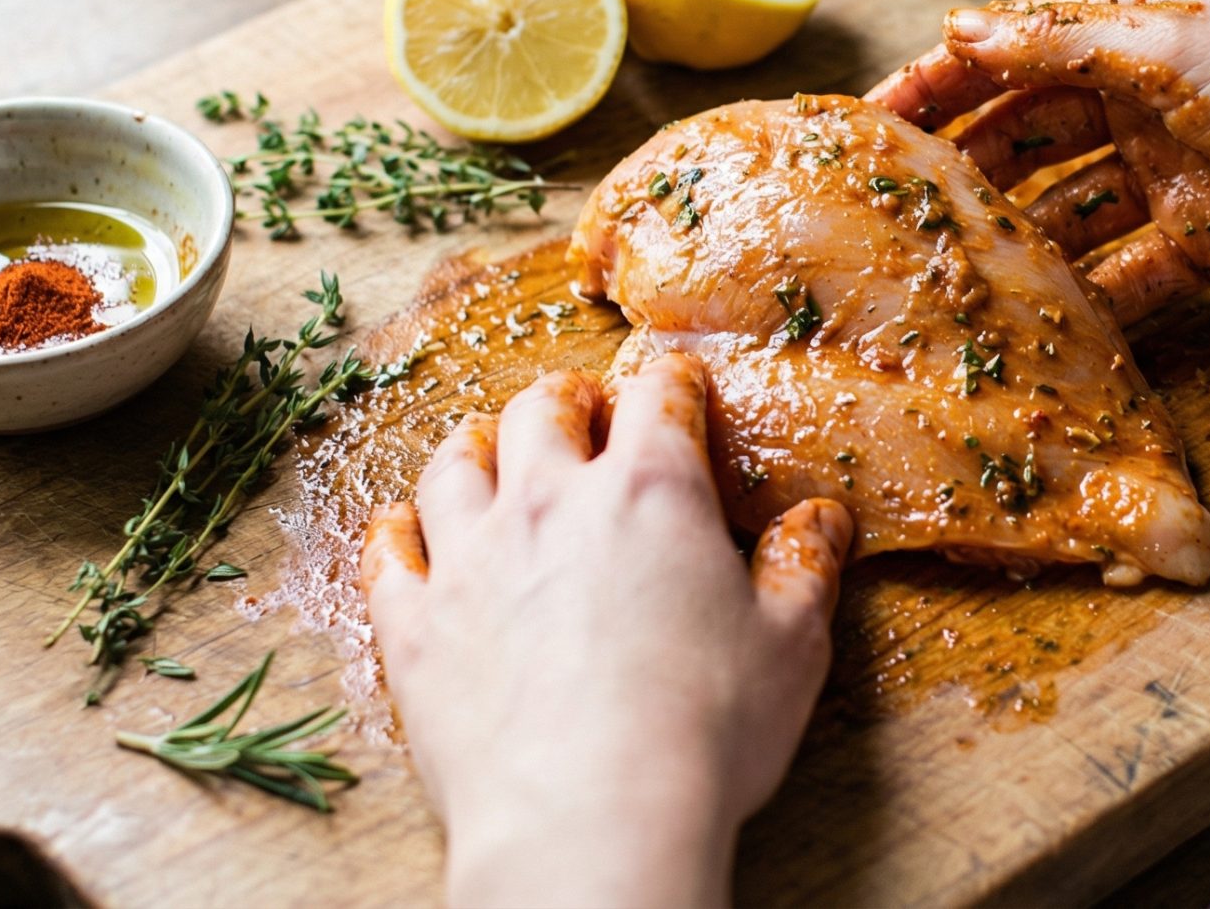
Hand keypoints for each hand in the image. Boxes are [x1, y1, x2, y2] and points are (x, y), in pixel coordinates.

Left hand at [361, 355, 852, 908]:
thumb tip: (821, 520)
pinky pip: (388, 554)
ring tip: (487, 447)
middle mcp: (550, 502)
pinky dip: (396, 532)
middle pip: (541, 411)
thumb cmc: (702, 736)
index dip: (672, 386)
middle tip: (581, 409)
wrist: (589, 822)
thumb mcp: (790, 648)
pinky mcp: (414, 626)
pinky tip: (402, 527)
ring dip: (475, 446)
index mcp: (652, 492)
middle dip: (567, 400)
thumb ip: (803, 570)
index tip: (678, 389)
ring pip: (453, 466)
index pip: (658, 399)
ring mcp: (469, 560)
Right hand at [867, 0, 1209, 321]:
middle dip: (966, 167)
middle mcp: (1152, 93)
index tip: (872, 122)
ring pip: (1072, 208)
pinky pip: (1128, 273)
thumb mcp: (1180, 46)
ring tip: (946, 277)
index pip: (1020, 46)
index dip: (945, 78)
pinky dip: (1087, 298)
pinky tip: (1034, 324)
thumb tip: (958, 26)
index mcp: (1143, 23)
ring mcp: (1178, 172)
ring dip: (1018, 240)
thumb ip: (1064, 44)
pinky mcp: (1209, 245)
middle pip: (1034, 131)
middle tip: (892, 213)